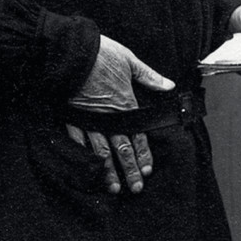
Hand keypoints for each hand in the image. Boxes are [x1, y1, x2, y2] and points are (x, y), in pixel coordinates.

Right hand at [67, 36, 173, 195]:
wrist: (71, 51)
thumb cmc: (101, 54)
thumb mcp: (130, 61)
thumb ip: (149, 76)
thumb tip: (169, 86)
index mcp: (124, 105)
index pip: (138, 137)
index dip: (143, 156)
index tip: (147, 171)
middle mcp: (108, 118)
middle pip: (121, 150)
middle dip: (129, 171)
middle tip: (134, 189)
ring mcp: (88, 120)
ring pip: (100, 152)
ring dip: (108, 171)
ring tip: (113, 188)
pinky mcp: (71, 118)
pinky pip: (78, 142)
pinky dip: (83, 157)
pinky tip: (87, 169)